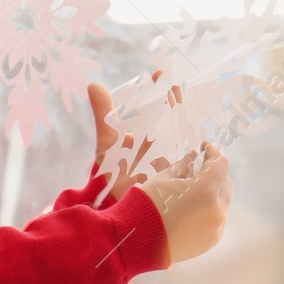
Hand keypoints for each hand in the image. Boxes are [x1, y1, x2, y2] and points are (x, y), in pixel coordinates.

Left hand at [87, 70, 183, 201]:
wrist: (114, 209)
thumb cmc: (113, 176)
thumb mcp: (108, 143)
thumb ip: (104, 115)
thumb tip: (92, 84)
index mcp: (152, 136)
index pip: (162, 109)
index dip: (162, 91)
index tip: (158, 73)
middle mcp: (166, 148)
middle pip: (174, 120)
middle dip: (173, 102)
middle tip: (171, 81)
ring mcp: (174, 165)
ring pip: (181, 140)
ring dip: (180, 122)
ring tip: (175, 100)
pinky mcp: (177, 184)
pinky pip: (187, 166)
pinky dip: (190, 152)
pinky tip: (190, 137)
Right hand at [139, 141, 231, 264]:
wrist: (137, 242)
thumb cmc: (147, 205)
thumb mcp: (163, 178)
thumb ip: (183, 165)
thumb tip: (193, 156)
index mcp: (205, 190)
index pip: (220, 163)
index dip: (213, 152)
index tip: (203, 148)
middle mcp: (217, 210)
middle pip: (225, 183)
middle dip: (213, 173)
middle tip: (198, 168)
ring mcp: (216, 227)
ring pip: (222, 203)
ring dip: (212, 193)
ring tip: (192, 191)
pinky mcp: (211, 240)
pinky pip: (217, 220)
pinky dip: (209, 210)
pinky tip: (192, 209)